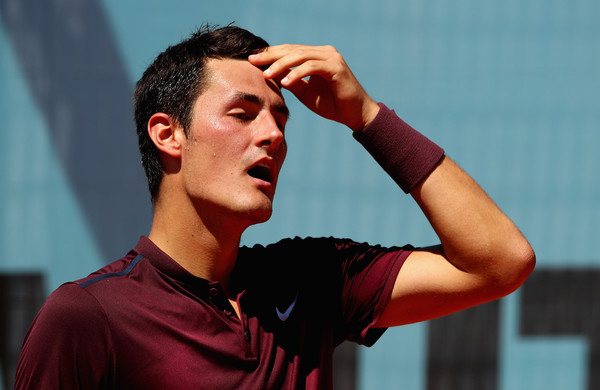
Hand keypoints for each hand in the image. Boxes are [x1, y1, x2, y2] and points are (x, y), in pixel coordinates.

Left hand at [248, 44, 379, 130]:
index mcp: (317, 56)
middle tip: (253, 61)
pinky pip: (312, 67)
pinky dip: (297, 73)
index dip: (270, 54)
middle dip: (271, 55)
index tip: (252, 60)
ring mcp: (331, 58)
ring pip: (301, 55)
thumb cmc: (332, 104)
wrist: (355, 115)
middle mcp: (325, 52)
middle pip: (292, 49)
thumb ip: (290, 81)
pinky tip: (285, 82)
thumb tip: (270, 74)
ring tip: (266, 75)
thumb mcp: (305, 92)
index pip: (290, 50)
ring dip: (281, 65)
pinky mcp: (336, 68)